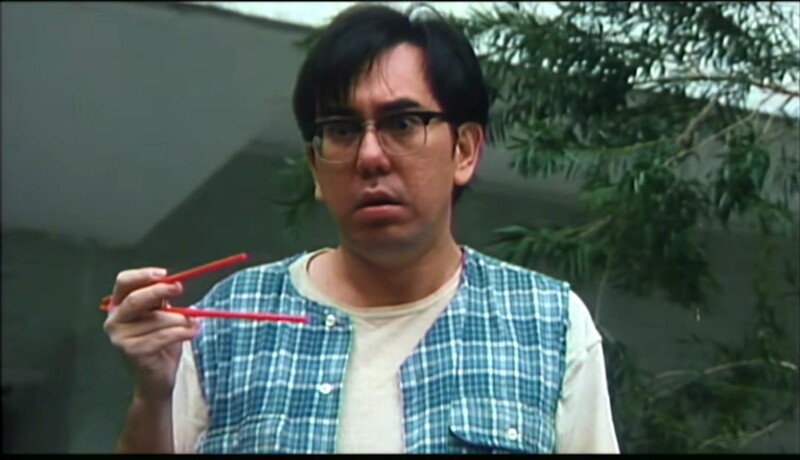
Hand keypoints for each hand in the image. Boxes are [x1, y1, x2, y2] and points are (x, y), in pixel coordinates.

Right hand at [103, 267, 199, 402]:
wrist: (156, 380)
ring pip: (156, 319)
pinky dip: (182, 332)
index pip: (123, 282)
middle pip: (135, 299)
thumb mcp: (160, 316)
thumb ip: (160, 301)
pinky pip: (163, 336)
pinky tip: (193, 332)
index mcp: (119, 306)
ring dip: (181, 319)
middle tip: (180, 289)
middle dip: (159, 291)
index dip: (142, 275)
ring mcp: (120, 338)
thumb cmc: (160, 344)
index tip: (164, 274)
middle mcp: (114, 320)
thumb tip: (173, 284)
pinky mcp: (132, 352)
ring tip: (194, 323)